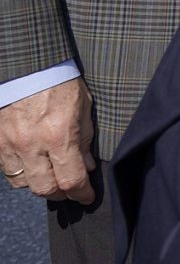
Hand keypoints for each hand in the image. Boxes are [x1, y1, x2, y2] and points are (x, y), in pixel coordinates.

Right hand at [0, 78, 95, 204]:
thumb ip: (85, 139)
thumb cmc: (61, 82)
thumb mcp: (84, 108)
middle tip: (71, 191)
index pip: (71, 180)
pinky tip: (34, 166)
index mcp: (59, 135)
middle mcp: (32, 145)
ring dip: (40, 185)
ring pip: (24, 184)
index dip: (81, 194)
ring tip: (52, 178)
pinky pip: (8, 171)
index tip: (87, 197)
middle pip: (45, 189)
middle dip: (62, 194)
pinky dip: (22, 174)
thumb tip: (87, 166)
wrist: (29, 67)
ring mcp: (11, 145)